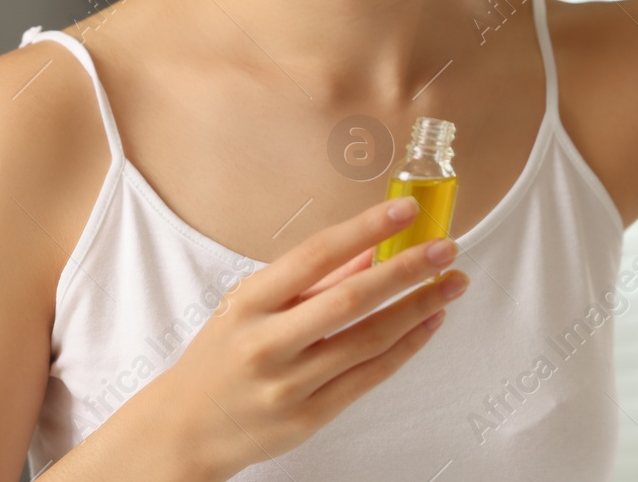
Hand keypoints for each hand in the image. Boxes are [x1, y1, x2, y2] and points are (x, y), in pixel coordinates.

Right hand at [135, 196, 468, 479]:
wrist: (185, 429)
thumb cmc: (223, 354)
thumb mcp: (251, 305)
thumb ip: (312, 280)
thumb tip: (372, 246)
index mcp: (249, 304)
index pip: (315, 255)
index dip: (365, 229)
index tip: (406, 209)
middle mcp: (267, 343)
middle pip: (351, 299)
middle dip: (407, 269)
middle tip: (446, 248)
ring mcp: (289, 385)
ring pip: (369, 339)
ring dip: (418, 307)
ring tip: (452, 283)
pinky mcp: (309, 417)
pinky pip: (370, 376)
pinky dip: (406, 346)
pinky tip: (430, 321)